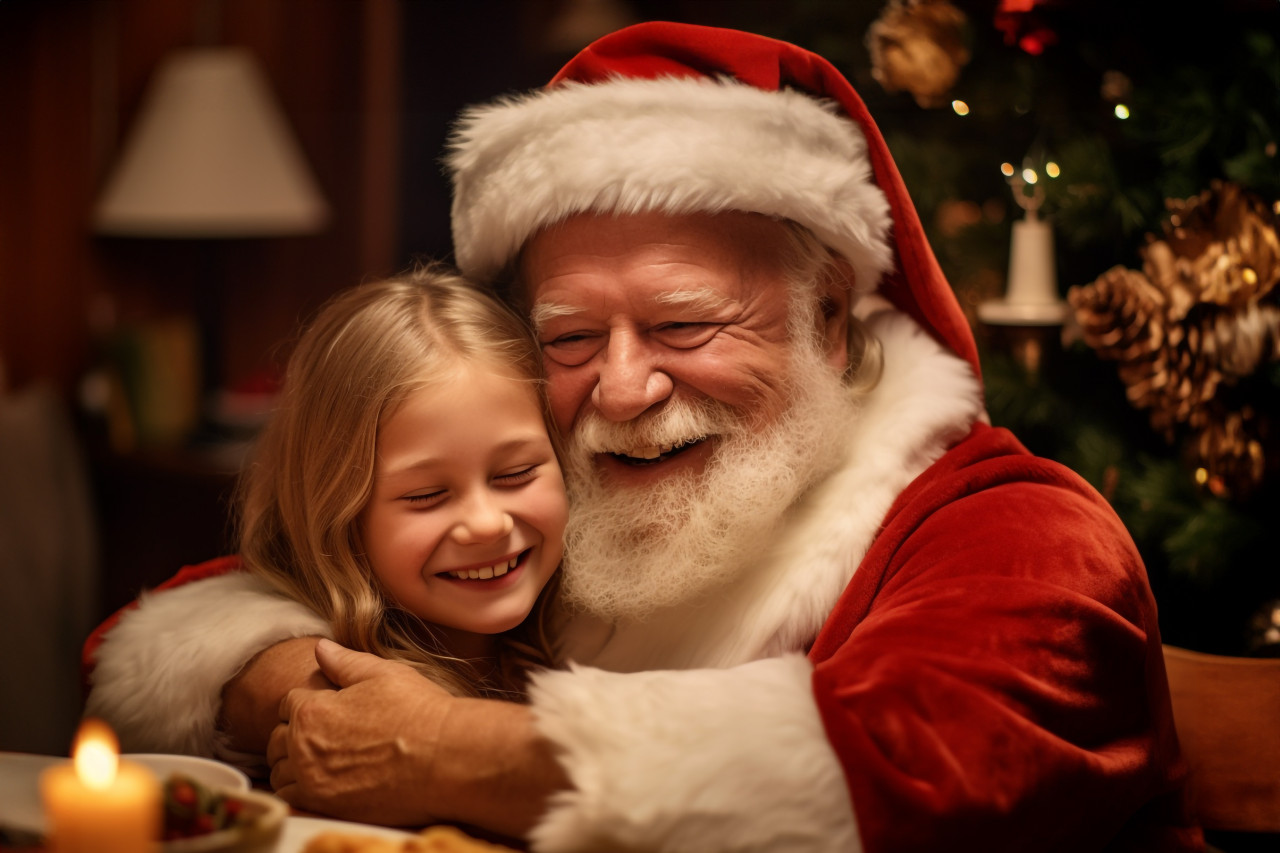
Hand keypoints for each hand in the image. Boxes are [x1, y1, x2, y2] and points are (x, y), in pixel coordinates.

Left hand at [267, 639, 452, 826]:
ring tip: (320, 759)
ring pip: (280, 771)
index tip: (325, 709)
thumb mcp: (383, 673)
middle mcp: (303, 746)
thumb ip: (344, 662)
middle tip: (323, 734)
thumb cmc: (418, 711)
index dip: (306, 703)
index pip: (287, 703)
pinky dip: (299, 789)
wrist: (444, 758)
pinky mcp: (323, 807)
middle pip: (276, 739)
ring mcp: (311, 780)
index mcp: (312, 710)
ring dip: (292, 763)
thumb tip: (320, 648)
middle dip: (293, 733)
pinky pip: (291, 798)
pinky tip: (322, 782)